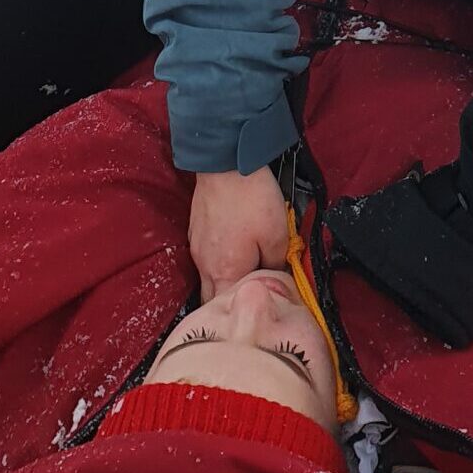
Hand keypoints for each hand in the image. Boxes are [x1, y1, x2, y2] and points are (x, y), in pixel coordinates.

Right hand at [187, 165, 290, 300]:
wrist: (226, 165)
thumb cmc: (252, 200)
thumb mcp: (277, 237)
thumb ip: (275, 265)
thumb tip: (274, 278)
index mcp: (225, 273)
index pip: (231, 308)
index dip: (248, 306)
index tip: (265, 301)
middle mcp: (205, 266)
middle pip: (213, 300)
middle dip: (230, 302)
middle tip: (251, 293)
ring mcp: (197, 250)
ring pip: (208, 280)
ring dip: (224, 281)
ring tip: (245, 272)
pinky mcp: (195, 233)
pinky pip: (206, 260)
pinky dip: (218, 263)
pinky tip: (234, 251)